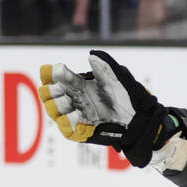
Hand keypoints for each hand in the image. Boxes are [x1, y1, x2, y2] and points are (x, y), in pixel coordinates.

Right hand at [39, 51, 185, 166]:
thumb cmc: (127, 96)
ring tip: (67, 102)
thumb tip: (91, 55)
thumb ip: (104, 65)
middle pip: (48, 94)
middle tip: (61, 89)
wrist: (138, 117)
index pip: (54, 77)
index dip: (50, 73)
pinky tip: (76, 116)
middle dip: (51, 91)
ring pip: (53, 111)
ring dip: (57, 106)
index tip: (57, 70)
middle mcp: (74, 99)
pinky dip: (67, 123)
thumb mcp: (116, 77)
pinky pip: (66, 130)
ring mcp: (76, 115)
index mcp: (78, 84)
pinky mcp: (81, 131)